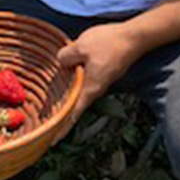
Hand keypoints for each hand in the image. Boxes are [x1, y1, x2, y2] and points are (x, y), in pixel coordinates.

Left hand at [53, 22, 143, 143]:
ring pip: (79, 93)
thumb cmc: (109, 43)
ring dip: (66, 97)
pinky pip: (85, 81)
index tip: (52, 142)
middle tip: (45, 123)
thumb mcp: (81, 47)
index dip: (62, 129)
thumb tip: (60, 62)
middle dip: (61, 115)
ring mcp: (101, 80)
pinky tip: (66, 75)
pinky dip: (74, 83)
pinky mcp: (103, 71)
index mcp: (90, 88)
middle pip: (75, 106)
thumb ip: (65, 57)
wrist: (135, 37)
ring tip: (51, 100)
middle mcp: (96, 88)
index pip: (73, 114)